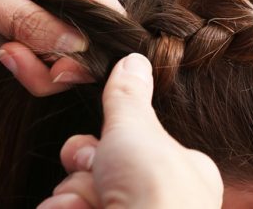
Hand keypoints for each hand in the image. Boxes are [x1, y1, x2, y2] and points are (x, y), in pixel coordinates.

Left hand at [0, 0, 123, 95]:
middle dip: (46, 62)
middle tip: (3, 55)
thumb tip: (79, 50)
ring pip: (60, 40)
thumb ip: (28, 23)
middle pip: (85, 38)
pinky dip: (14, 42)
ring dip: (25, 53)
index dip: (90, 56)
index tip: (50, 71)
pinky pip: (40, 31)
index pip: (109, 18)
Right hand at [38, 54, 223, 208]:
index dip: (104, 145)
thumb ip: (128, 98)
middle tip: (90, 176)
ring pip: (80, 197)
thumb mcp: (138, 132)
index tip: (94, 149)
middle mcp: (160, 202)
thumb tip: (134, 58)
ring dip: (71, 200)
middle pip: (100, 171)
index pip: (131, 146)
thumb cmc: (153, 194)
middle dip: (83, 175)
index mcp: (182, 172)